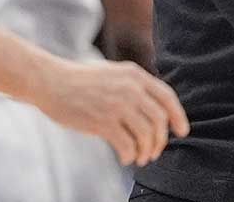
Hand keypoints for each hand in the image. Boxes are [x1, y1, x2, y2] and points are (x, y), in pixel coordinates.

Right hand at [33, 59, 188, 166]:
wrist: (51, 82)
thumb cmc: (81, 80)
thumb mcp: (115, 74)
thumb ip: (135, 86)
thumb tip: (155, 109)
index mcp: (136, 75)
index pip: (168, 98)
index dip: (178, 117)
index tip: (182, 132)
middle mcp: (131, 89)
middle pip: (159, 120)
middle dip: (161, 140)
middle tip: (155, 152)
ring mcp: (118, 105)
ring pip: (146, 134)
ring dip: (146, 150)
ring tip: (140, 158)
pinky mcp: (102, 121)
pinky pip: (126, 144)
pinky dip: (129, 155)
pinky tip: (126, 159)